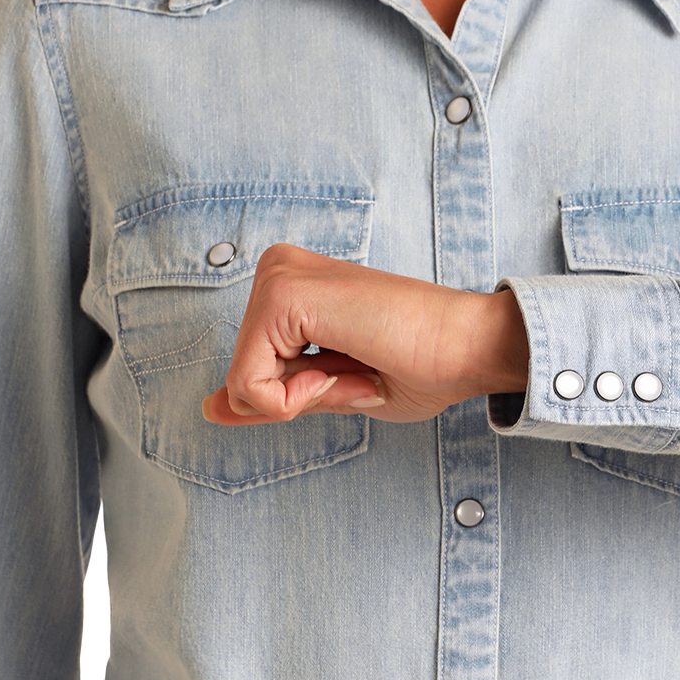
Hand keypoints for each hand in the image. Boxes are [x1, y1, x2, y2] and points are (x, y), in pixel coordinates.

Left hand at [201, 244, 528, 424]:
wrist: (469, 347)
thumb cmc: (423, 365)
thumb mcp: (333, 387)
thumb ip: (274, 394)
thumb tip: (210, 409)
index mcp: (292, 286)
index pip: (251, 369)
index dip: (302, 398)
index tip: (360, 374)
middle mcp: (279, 270)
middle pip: (241, 376)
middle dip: (300, 398)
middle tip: (363, 373)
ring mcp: (278, 278)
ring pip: (242, 384)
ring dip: (305, 399)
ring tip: (360, 368)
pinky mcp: (281, 296)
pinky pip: (250, 385)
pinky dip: (297, 400)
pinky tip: (347, 369)